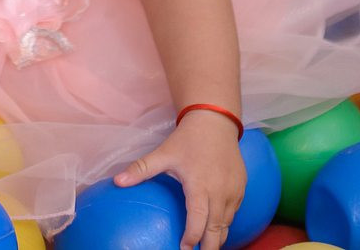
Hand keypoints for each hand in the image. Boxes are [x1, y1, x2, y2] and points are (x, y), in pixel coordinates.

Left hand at [112, 110, 246, 249]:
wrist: (215, 121)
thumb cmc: (188, 139)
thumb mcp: (163, 153)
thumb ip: (141, 169)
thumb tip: (117, 182)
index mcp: (200, 186)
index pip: (198, 220)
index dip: (191, 238)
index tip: (183, 249)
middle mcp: (220, 192)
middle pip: (217, 229)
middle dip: (209, 247)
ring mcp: (234, 191)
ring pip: (227, 223)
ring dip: (218, 236)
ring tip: (206, 246)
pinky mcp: (241, 188)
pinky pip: (234, 212)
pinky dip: (225, 223)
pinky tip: (216, 229)